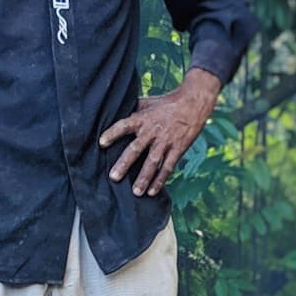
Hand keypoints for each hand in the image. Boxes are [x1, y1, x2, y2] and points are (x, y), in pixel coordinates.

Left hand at [100, 67, 222, 196]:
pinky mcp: (177, 149)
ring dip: (144, 178)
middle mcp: (152, 132)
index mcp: (142, 119)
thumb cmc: (166, 103)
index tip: (101, 143)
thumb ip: (132, 111)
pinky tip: (152, 192)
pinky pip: (167, 167)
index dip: (112, 133)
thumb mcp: (147, 103)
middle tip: (114, 177)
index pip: (124, 125)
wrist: (193, 103)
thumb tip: (114, 114)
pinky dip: (160, 180)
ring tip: (136, 192)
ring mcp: (165, 142)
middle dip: (124, 163)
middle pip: (136, 149)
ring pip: (152, 163)